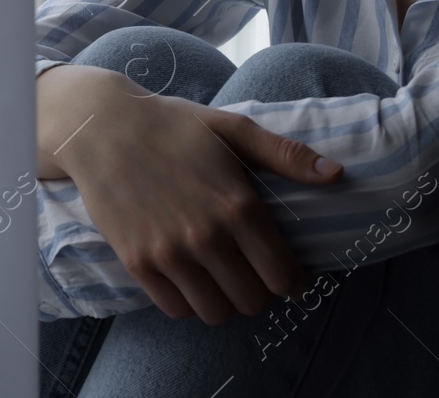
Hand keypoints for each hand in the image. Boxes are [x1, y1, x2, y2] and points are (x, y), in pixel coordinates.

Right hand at [55, 81, 343, 324]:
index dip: (292, 280)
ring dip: (224, 300)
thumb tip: (337, 174)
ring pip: (216, 312)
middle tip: (250, 272)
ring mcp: (169, 253)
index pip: (283, 275)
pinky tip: (189, 277)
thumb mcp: (232, 129)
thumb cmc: (172, 125)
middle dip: (258, 290)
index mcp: (238, 205)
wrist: (101, 126)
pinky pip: (175, 309)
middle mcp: (206, 236)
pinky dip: (187, 301)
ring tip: (220, 278)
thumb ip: (286, 154)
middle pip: (253, 301)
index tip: (287, 274)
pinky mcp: (137, 262)